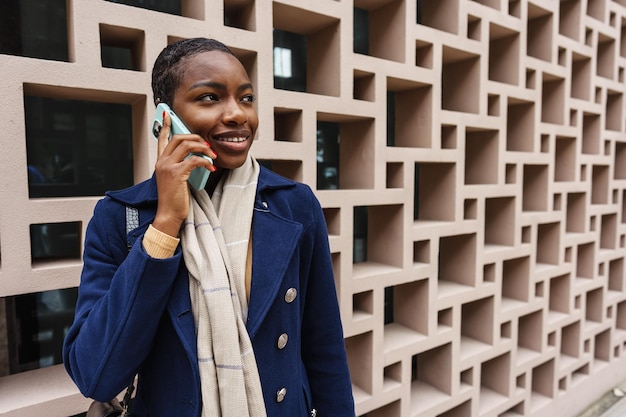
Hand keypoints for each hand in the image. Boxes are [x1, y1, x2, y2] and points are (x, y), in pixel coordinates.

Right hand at [152, 110, 215, 236]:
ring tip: (212, 155)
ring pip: (187, 145)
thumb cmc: (174, 200)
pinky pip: (194, 159)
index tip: (168, 115)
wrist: (169, 215)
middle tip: (207, 145)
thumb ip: (181, 167)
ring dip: (203, 148)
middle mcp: (162, 162)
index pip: (161, 139)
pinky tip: (211, 168)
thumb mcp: (176, 180)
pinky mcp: (176, 174)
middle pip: (179, 137)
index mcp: (160, 162)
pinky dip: (206, 161)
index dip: (164, 125)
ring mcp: (168, 167)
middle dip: (196, 137)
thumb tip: (196, 158)